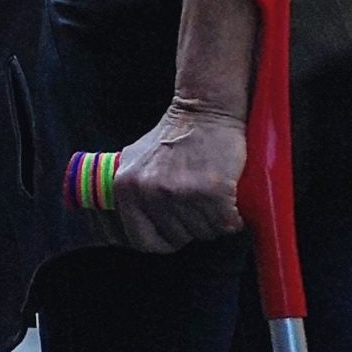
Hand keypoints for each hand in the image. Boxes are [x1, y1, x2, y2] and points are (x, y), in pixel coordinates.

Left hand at [112, 103, 246, 252]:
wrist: (205, 109)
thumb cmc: (173, 135)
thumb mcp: (134, 160)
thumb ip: (128, 192)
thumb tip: (117, 227)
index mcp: (125, 188)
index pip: (142, 241)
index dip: (163, 240)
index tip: (176, 231)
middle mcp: (150, 192)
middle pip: (178, 238)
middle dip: (192, 227)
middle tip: (198, 201)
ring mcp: (180, 193)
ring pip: (204, 234)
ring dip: (213, 221)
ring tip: (211, 194)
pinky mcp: (211, 192)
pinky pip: (226, 224)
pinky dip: (233, 216)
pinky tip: (228, 197)